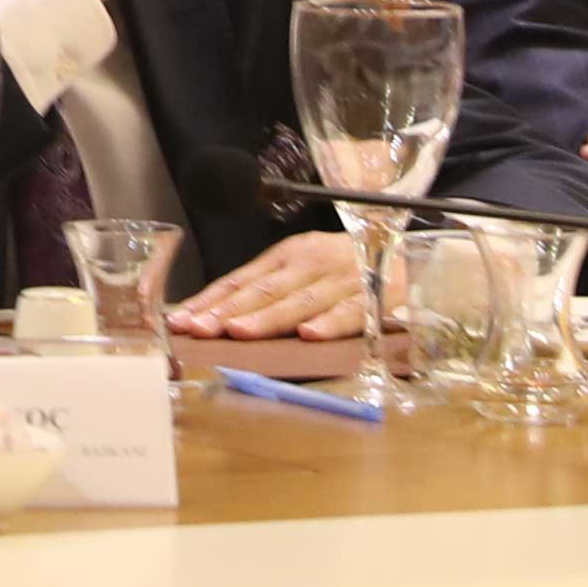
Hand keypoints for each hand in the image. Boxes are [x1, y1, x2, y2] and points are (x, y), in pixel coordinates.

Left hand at [162, 229, 367, 338]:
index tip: (182, 320)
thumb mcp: (304, 268)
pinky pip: (351, 311)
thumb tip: (217, 316)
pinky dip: (330, 323)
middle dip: (229, 311)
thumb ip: (268, 290)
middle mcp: (311, 263)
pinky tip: (308, 335)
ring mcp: (342, 278)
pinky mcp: (374, 297)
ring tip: (239, 331)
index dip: (211, 300)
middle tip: (200, 328)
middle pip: (264, 290)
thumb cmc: (345, 267)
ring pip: (300, 300)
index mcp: (289, 255)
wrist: (406, 252)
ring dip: (268, 318)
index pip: (242, 279)